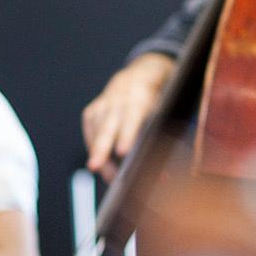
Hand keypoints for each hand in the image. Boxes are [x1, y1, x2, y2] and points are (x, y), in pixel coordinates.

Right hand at [82, 52, 174, 178]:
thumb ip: (159, 135)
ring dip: (102, 157)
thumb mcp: (163, 111)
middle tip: (94, 167)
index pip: (132, 117)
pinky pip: (91, 135)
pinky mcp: (90, 112)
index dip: (127, 135)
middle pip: (106, 127)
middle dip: (100, 148)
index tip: (123, 152)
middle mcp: (116, 101)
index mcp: (138, 98)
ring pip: (96, 134)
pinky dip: (96, 151)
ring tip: (111, 178)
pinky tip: (104, 165)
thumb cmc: (155, 100)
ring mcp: (101, 106)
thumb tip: (165, 173)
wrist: (137, 77)